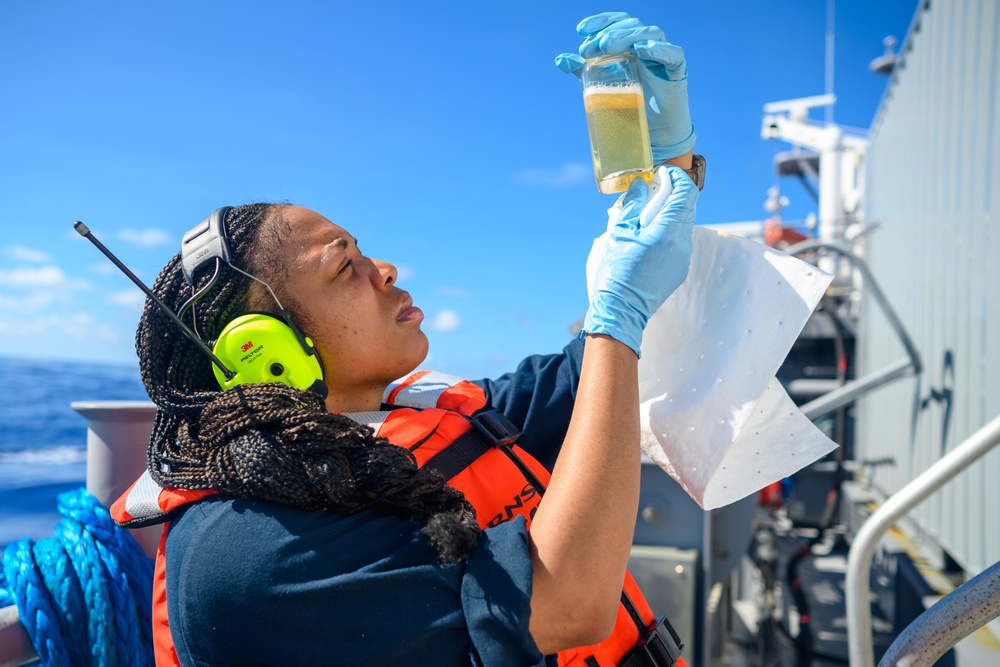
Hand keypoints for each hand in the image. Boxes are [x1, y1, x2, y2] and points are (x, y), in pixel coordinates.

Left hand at [555, 12, 695, 163]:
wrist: (656, 132)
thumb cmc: (632, 104)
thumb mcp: (603, 84)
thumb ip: (584, 70)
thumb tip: (560, 59)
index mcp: (631, 44)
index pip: (617, 23)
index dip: (601, 21)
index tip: (581, 30)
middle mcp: (648, 45)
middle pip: (631, 26)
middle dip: (608, 33)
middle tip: (590, 48)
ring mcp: (663, 56)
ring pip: (649, 34)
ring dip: (627, 37)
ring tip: (608, 45)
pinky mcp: (677, 71)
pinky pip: (672, 54)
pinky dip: (659, 49)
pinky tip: (643, 49)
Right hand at [583, 166, 696, 355]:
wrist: (620, 312)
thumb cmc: (615, 273)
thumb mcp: (617, 234)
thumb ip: (631, 205)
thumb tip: (640, 185)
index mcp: (668, 231)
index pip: (685, 192)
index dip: (674, 177)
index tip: (659, 173)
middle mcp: (682, 244)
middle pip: (686, 207)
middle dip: (669, 194)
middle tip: (648, 192)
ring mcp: (683, 258)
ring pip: (682, 224)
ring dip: (667, 214)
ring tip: (642, 217)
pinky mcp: (679, 270)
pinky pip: (678, 242)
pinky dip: (666, 231)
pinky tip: (646, 237)